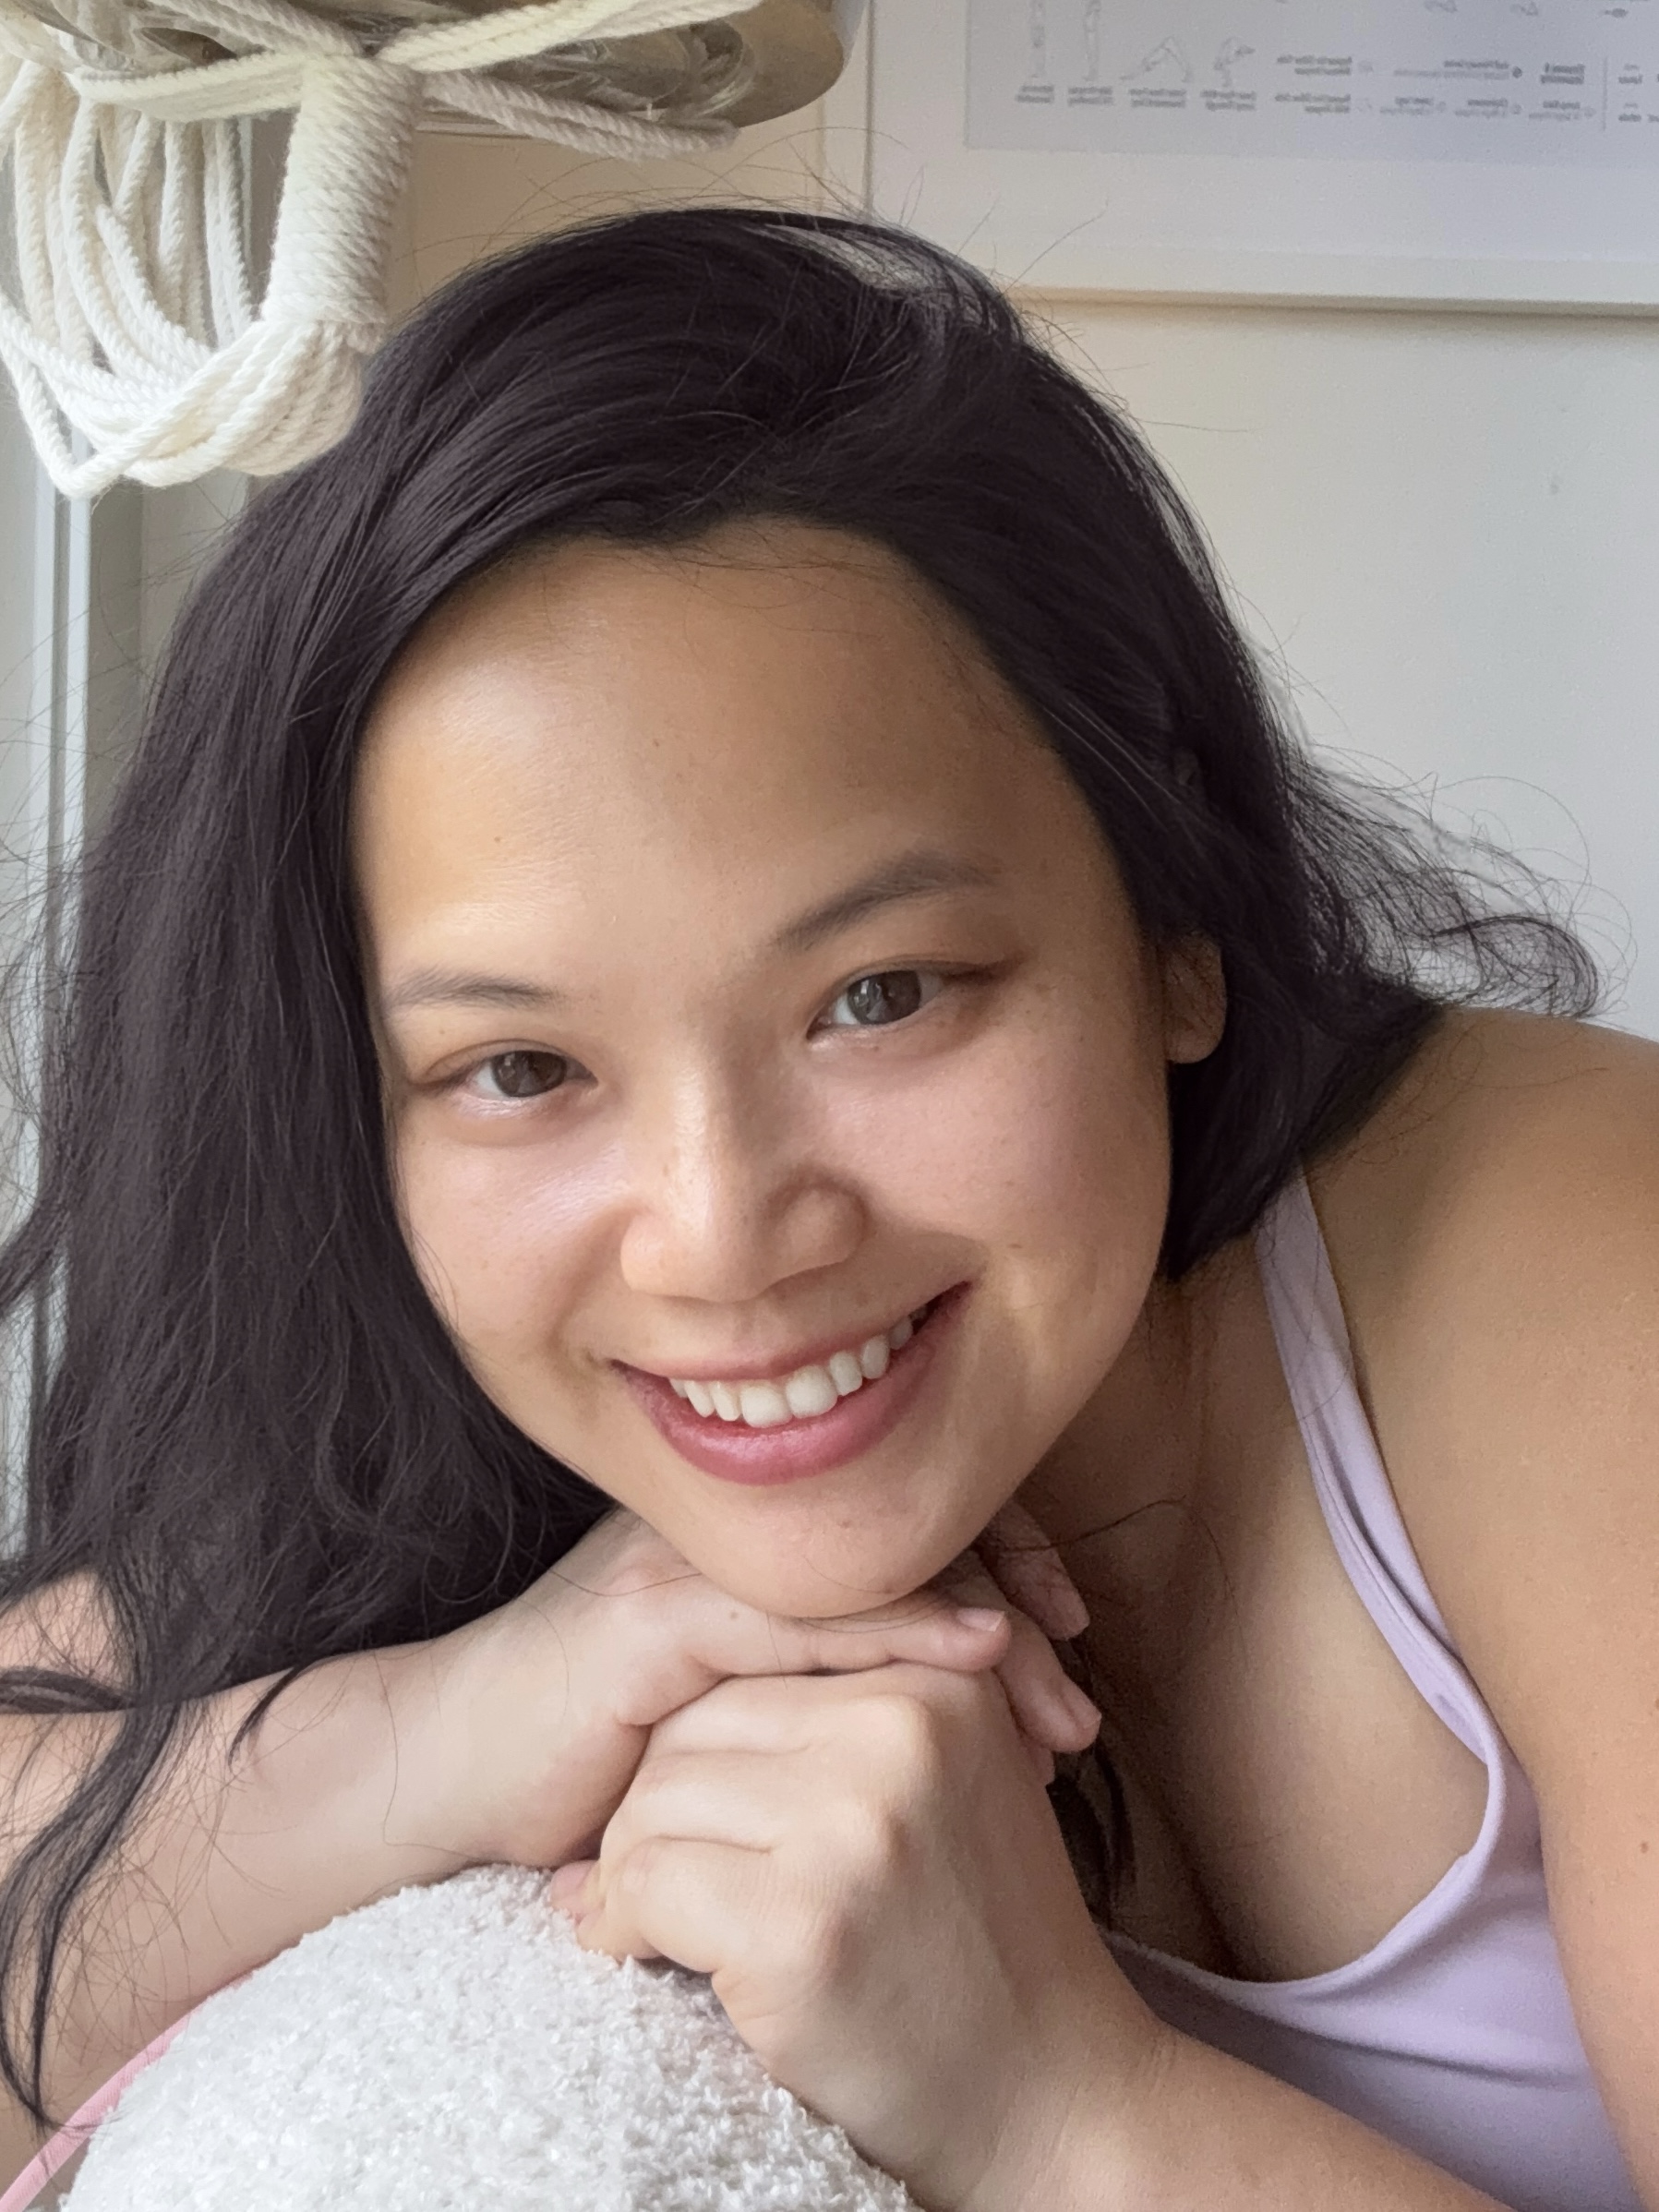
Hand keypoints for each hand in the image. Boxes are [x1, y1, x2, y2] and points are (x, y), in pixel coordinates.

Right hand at [431, 1501, 1096, 1871]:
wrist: (440, 1772)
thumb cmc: (588, 1757)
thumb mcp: (723, 1713)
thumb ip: (808, 1684)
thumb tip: (946, 1714)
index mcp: (745, 1536)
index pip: (897, 1515)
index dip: (1001, 1556)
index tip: (1072, 1629)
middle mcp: (722, 1528)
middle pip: (903, 1531)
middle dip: (1015, 1601)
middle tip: (1080, 1702)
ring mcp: (686, 1561)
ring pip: (870, 1570)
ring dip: (984, 1631)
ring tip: (1056, 1707)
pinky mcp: (652, 1618)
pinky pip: (798, 1614)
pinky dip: (899, 1630)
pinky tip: (973, 1654)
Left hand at [549, 1659, 1157, 2211]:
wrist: (1053, 2095)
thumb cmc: (980, 1939)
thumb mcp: (945, 1781)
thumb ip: (842, 1713)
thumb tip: (672, 1686)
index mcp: (936, 1677)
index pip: (751, 1662)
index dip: (702, 1747)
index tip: (699, 1816)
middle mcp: (899, 1731)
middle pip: (690, 1729)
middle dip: (650, 1809)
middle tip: (649, 1878)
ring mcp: (853, 1826)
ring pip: (654, 1803)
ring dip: (630, 1870)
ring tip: (649, 1918)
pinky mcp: (801, 1924)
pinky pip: (648, 1887)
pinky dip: (625, 1927)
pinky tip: (645, 1955)